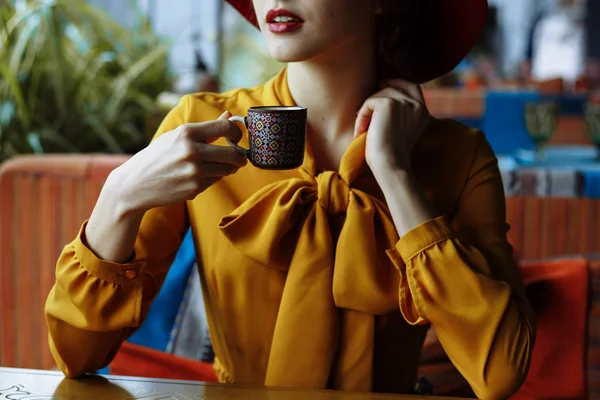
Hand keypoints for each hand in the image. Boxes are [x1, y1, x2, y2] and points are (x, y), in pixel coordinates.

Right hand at [108, 111, 246, 213]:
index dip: (237, 133)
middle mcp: (192, 150)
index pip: (226, 128)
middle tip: (240, 158)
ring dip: (227, 168)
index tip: (238, 138)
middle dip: (239, 157)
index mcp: (187, 132)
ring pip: (227, 169)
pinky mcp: (195, 188)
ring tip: (217, 166)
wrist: (135, 184)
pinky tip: (198, 176)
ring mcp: (194, 171)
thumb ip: (207, 128)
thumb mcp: (178, 136)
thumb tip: (229, 115)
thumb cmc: (158, 156)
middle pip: (232, 153)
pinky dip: (212, 178)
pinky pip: (215, 181)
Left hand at [353, 80, 430, 173]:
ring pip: (379, 94)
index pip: (412, 86)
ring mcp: (404, 102)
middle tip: (365, 113)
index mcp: (423, 112)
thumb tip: (381, 92)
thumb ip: (399, 113)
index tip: (381, 86)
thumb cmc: (391, 155)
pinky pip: (368, 103)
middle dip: (378, 96)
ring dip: (367, 112)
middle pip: (393, 86)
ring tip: (363, 131)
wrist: (390, 166)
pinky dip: (361, 118)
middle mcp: (417, 104)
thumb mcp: (400, 130)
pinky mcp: (388, 104)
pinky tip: (360, 133)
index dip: (396, 83)